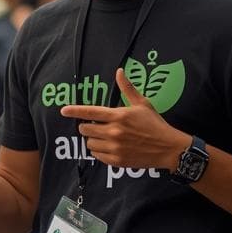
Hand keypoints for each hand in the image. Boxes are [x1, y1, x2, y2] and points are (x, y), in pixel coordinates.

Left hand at [59, 69, 191, 169]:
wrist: (168, 148)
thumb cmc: (155, 124)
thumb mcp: (142, 104)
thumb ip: (127, 88)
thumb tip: (119, 71)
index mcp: (119, 115)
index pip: (90, 112)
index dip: (74, 111)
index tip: (63, 110)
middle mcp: (114, 132)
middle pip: (85, 130)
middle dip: (87, 127)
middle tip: (95, 126)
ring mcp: (115, 147)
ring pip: (89, 144)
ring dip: (93, 140)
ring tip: (105, 137)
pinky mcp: (117, 161)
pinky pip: (97, 156)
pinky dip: (99, 151)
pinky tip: (110, 147)